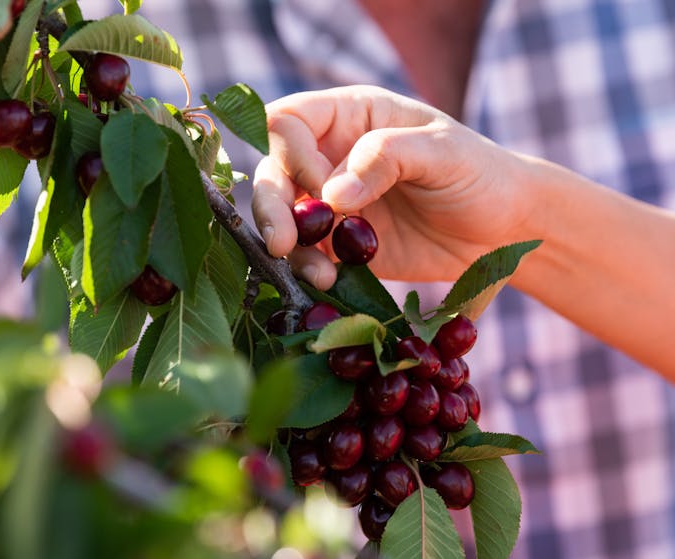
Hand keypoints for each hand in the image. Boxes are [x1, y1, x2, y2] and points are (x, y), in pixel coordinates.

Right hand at [252, 85, 535, 289]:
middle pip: (274, 172)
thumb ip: (387, 158)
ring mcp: (334, 204)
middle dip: (272, 207)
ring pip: (283, 218)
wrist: (504, 231)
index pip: (289, 121)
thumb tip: (331, 196)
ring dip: (289, 245)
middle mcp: (332, 157)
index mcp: (352, 117)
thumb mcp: (443, 152)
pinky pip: (308, 255)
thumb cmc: (480, 174)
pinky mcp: (342, 245)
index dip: (292, 154)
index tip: (323, 189)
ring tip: (318, 273)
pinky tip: (327, 281)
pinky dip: (307, 269)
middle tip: (284, 242)